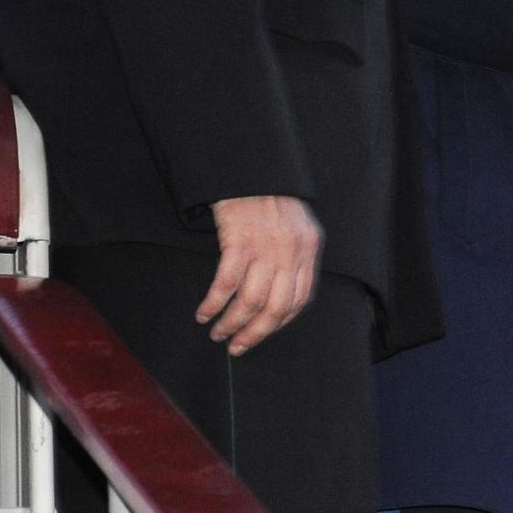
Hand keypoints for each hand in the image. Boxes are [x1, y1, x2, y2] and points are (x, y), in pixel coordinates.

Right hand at [198, 195, 320, 353]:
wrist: (251, 166)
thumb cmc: (270, 196)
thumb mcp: (295, 225)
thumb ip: (294, 255)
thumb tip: (281, 292)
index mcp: (308, 248)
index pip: (301, 299)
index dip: (281, 323)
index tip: (263, 334)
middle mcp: (291, 251)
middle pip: (277, 307)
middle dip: (256, 333)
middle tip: (238, 347)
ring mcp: (266, 247)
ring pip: (251, 301)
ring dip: (232, 323)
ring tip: (218, 333)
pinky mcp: (239, 240)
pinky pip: (226, 284)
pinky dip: (213, 303)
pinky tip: (204, 312)